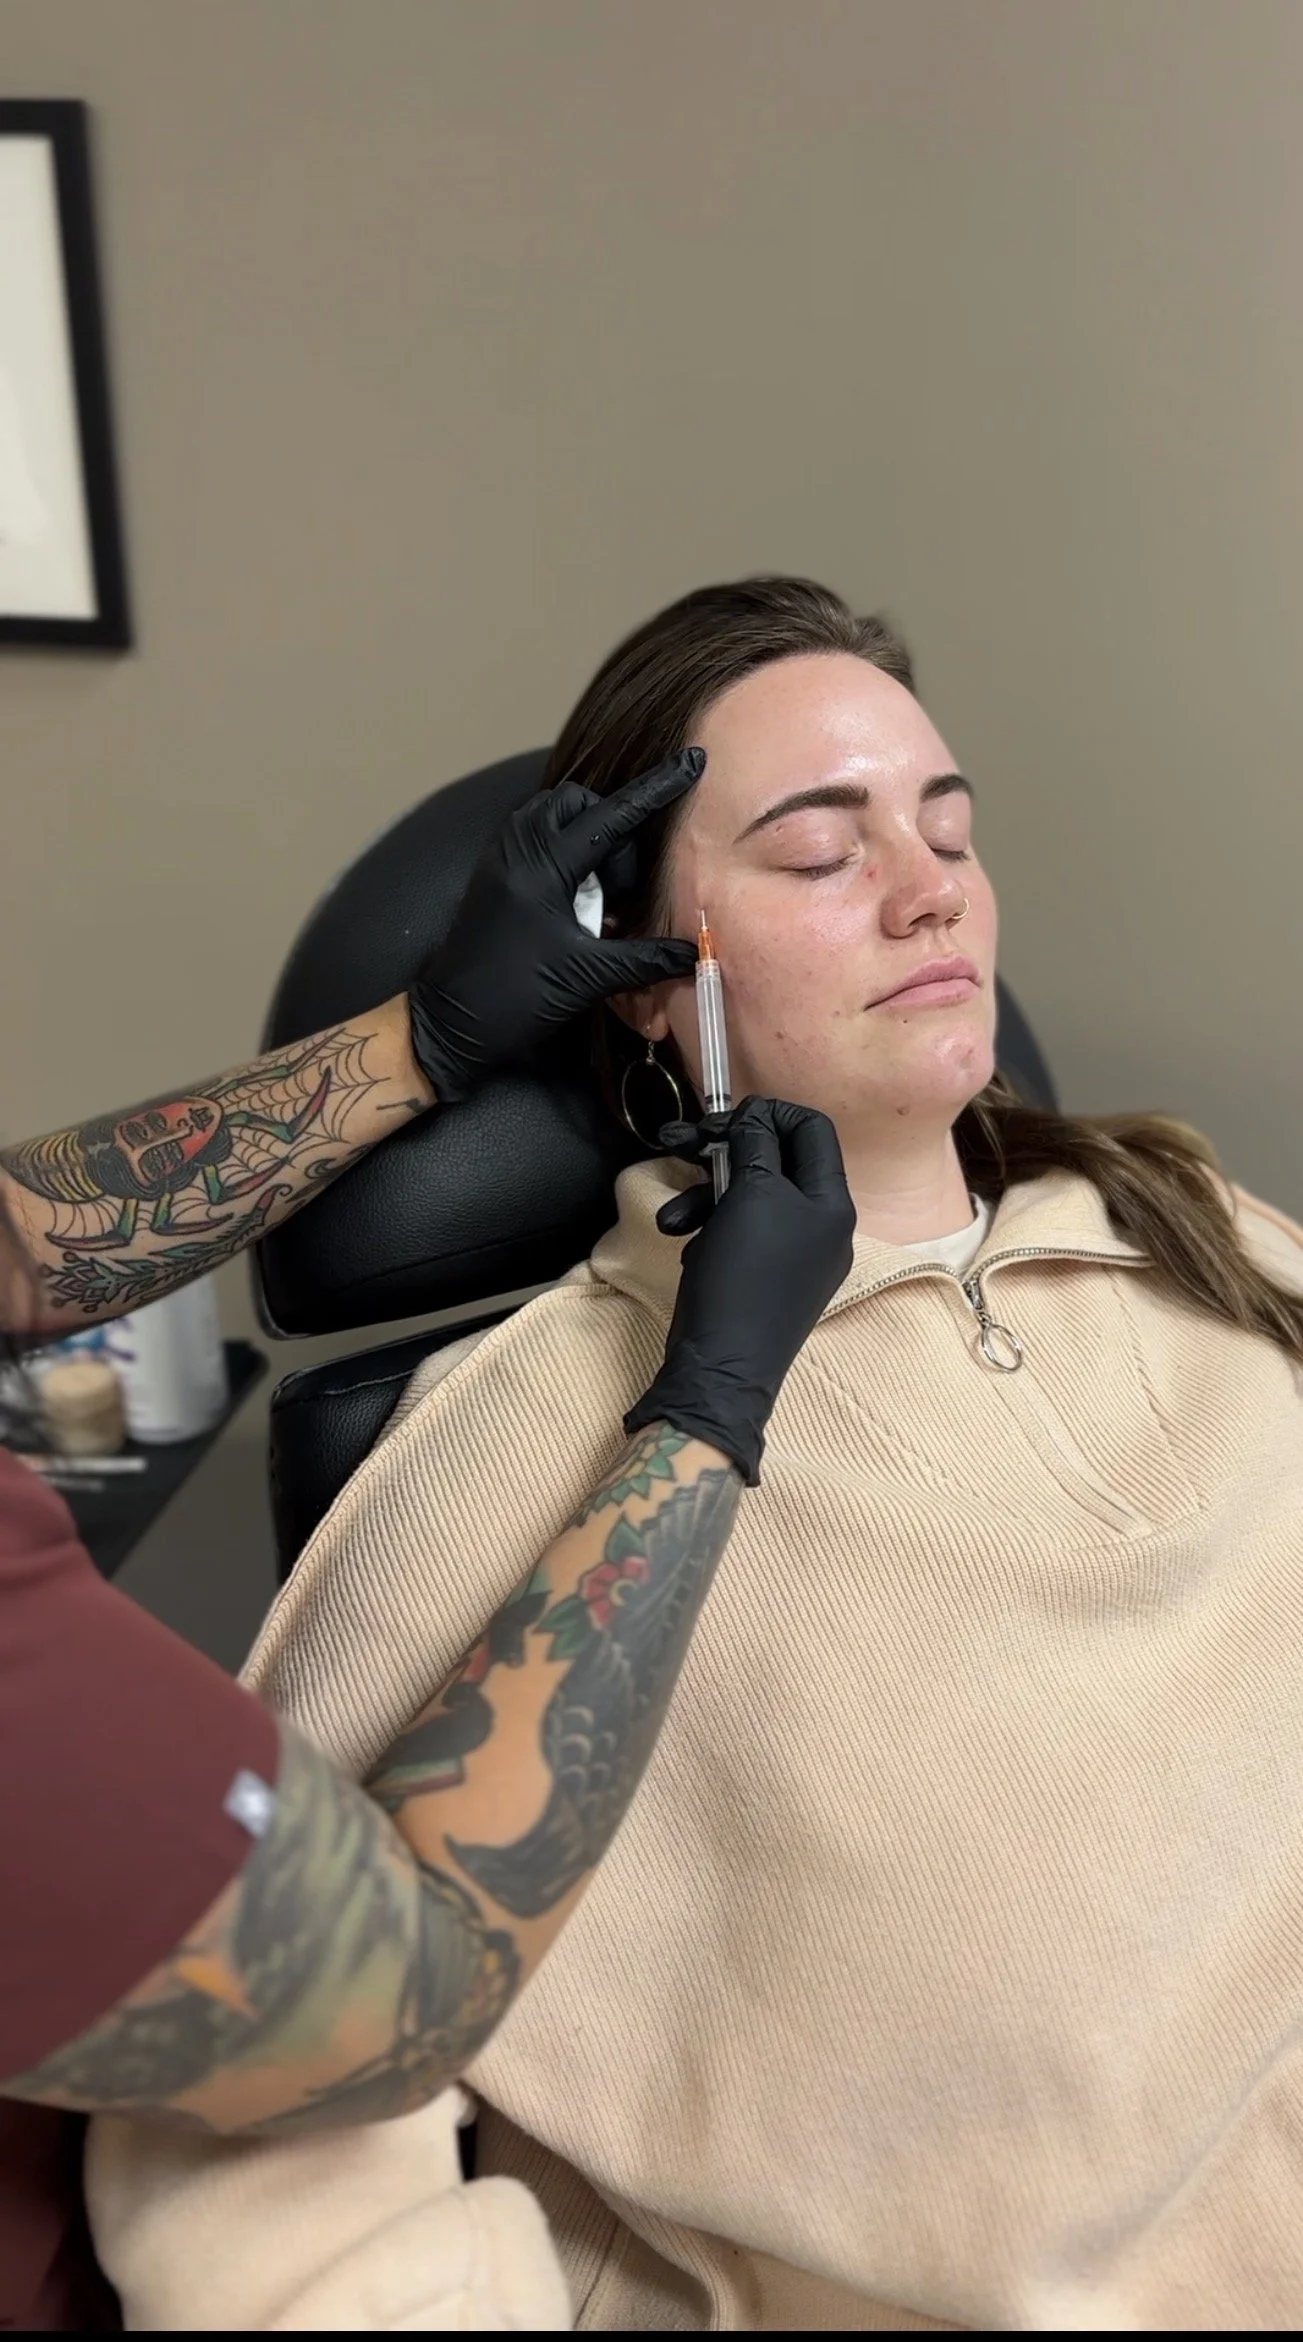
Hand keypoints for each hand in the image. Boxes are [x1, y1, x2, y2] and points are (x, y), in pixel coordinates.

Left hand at [408, 751, 704, 1102]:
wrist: (449, 1025)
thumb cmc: (514, 998)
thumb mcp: (587, 978)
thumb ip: (645, 959)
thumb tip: (696, 952)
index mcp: (542, 866)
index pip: (611, 814)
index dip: (656, 789)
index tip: (691, 761)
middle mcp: (517, 848)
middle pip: (578, 802)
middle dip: (613, 828)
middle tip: (620, 889)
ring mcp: (500, 858)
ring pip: (554, 816)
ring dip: (588, 839)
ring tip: (600, 895)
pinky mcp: (493, 874)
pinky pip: (536, 837)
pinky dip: (565, 852)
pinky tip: (577, 899)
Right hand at [625, 1098, 855, 1484]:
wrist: (723, 1368)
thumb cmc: (742, 1277)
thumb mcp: (749, 1196)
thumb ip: (755, 1146)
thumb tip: (755, 1118)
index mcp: (833, 1203)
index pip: (811, 1129)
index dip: (766, 1112)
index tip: (719, 1118)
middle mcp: (825, 1226)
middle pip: (777, 1159)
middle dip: (724, 1151)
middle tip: (679, 1142)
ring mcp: (799, 1255)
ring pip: (752, 1196)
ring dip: (707, 1195)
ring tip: (674, 1219)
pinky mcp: (770, 1277)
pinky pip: (744, 1232)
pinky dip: (712, 1229)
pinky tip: (687, 1244)